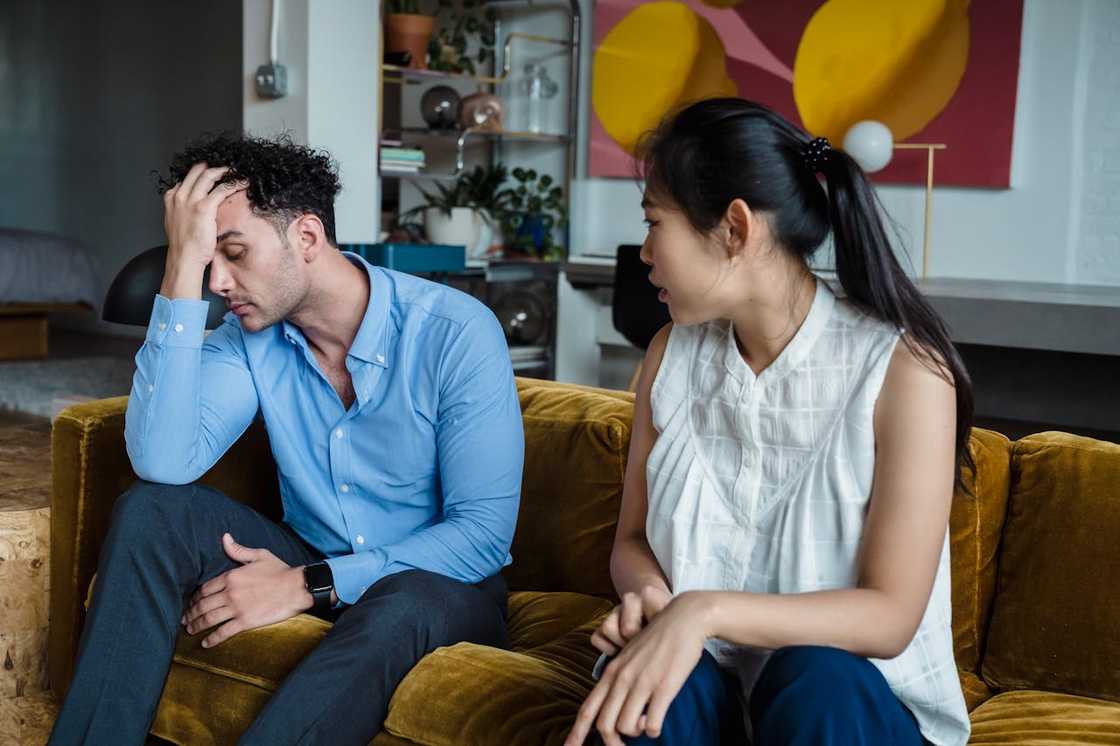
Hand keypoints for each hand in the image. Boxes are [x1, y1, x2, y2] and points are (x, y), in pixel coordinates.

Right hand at [160, 163, 243, 298]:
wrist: (184, 258)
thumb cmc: (184, 246)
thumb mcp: (176, 223)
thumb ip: (182, 211)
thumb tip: (193, 209)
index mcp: (172, 198)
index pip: (187, 178)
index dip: (200, 173)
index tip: (213, 173)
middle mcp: (180, 196)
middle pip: (198, 172)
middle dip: (214, 167)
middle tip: (227, 168)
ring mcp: (191, 200)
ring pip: (209, 176)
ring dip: (225, 171)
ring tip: (236, 171)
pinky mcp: (204, 207)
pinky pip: (222, 189)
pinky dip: (234, 184)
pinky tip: (243, 183)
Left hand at [181, 533, 312, 647]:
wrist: (297, 587)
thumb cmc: (280, 570)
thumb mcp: (259, 555)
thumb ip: (238, 550)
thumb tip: (224, 538)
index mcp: (231, 576)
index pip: (205, 588)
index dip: (195, 597)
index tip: (191, 602)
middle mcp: (230, 593)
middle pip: (203, 605)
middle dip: (190, 613)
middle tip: (184, 619)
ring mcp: (237, 608)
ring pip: (209, 619)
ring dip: (196, 625)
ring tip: (190, 630)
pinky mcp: (245, 622)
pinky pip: (223, 632)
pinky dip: (212, 639)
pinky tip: (205, 643)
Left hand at [566, 592, 711, 745]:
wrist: (683, 619)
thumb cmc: (658, 639)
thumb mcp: (630, 656)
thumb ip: (620, 678)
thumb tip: (616, 703)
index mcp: (612, 672)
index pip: (588, 709)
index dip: (577, 732)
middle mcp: (623, 678)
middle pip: (604, 725)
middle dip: (612, 743)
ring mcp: (642, 683)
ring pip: (625, 727)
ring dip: (636, 733)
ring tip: (645, 724)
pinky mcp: (663, 687)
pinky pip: (651, 724)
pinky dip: (653, 730)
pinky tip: (657, 723)